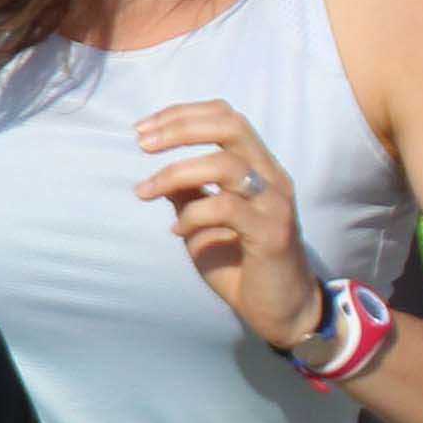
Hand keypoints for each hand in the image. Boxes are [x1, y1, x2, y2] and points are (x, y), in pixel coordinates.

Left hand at [133, 100, 321, 359]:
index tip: (142, 129)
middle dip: (180, 128)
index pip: (226, 116)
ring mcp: (275, 204)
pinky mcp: (272, 233)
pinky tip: (177, 231)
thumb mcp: (203, 220)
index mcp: (258, 167)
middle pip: (231, 126)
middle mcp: (272, 177)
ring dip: (175, 173)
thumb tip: (157, 173)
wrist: (280, 309)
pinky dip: (192, 214)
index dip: (182, 114)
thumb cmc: (239, 261)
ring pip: (226, 165)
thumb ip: (188, 192)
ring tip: (145, 192)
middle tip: (142, 144)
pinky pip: (227, 208)